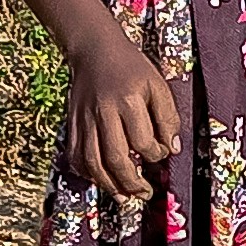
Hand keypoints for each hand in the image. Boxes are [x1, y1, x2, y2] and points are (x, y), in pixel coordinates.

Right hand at [72, 39, 178, 200]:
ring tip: (124, 197)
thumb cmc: (131, 67)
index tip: (161, 153)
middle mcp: (103, 112)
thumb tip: (172, 148)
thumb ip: (168, 116)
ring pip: (92, 162)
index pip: (144, 142)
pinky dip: (86, 173)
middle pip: (115, 158)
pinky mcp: (72, 122)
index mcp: (129, 101)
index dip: (156, 154)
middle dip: (132, 183)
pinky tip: (100, 180)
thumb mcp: (157, 84)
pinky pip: (76, 155)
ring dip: (108, 185)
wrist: (95, 49)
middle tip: (145, 193)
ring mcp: (84, 119)